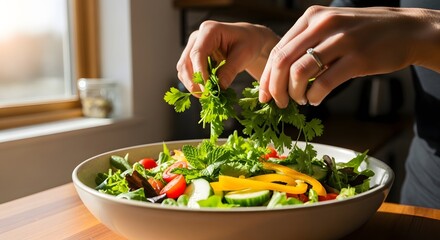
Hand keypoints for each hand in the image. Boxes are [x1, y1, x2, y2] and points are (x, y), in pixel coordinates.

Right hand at [176, 20, 278, 94]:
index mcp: (209, 30)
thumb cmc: (248, 43)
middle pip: (186, 62)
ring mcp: (193, 46)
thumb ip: (230, 70)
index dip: (200, 73)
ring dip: (191, 84)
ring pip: (183, 68)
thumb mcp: (244, 55)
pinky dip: (194, 82)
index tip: (207, 89)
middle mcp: (197, 37)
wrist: (248, 39)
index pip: (197, 54)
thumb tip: (219, 87)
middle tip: (205, 96)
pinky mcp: (192, 56)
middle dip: (193, 82)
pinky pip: (187, 72)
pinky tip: (205, 90)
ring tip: (206, 95)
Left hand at [259, 6, 439, 106]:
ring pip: (300, 73)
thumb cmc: (363, 33)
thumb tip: (280, 76)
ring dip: (295, 93)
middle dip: (275, 88)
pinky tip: (316, 99)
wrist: (405, 29)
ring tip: (301, 100)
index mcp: (312, 18)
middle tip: (278, 103)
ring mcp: (340, 40)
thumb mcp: (331, 29)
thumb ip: (306, 45)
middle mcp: (323, 25)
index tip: (264, 94)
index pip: (278, 50)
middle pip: (283, 62)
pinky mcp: (357, 58)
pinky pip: (324, 83)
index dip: (267, 76)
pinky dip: (314, 96)